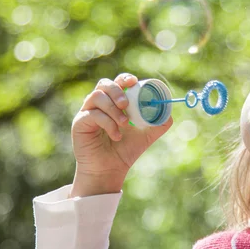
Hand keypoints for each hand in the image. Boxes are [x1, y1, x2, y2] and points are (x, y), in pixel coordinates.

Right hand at [69, 73, 172, 195]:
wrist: (110, 169)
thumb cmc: (125, 150)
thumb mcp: (147, 135)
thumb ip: (158, 123)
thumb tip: (169, 112)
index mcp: (114, 102)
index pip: (117, 82)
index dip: (125, 78)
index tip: (134, 82)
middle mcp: (99, 104)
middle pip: (104, 84)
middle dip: (117, 91)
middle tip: (126, 104)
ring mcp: (87, 112)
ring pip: (97, 97)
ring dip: (113, 109)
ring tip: (124, 124)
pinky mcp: (79, 122)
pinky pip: (92, 115)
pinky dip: (107, 123)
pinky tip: (116, 136)